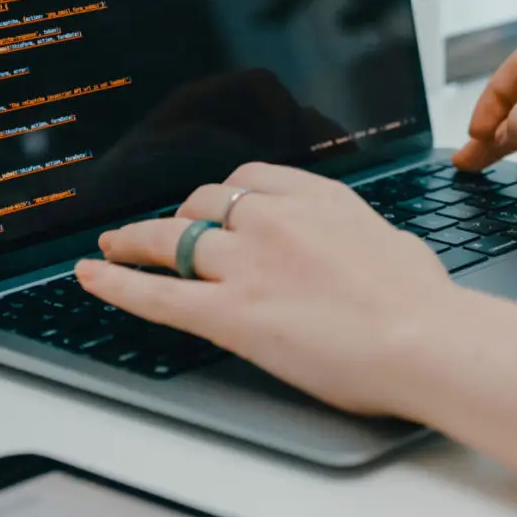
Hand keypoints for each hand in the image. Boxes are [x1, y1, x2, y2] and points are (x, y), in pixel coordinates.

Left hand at [78, 163, 516, 475]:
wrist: (423, 338)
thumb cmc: (423, 303)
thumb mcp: (392, 243)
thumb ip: (359, 237)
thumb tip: (361, 247)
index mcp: (318, 197)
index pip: (252, 178)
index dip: (223, 193)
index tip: (214, 203)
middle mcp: (275, 219)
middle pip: (206, 201)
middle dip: (180, 214)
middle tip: (164, 230)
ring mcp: (247, 264)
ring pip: (172, 238)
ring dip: (136, 240)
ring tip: (113, 245)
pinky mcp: (231, 313)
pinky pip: (158, 293)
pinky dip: (116, 283)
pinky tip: (92, 275)